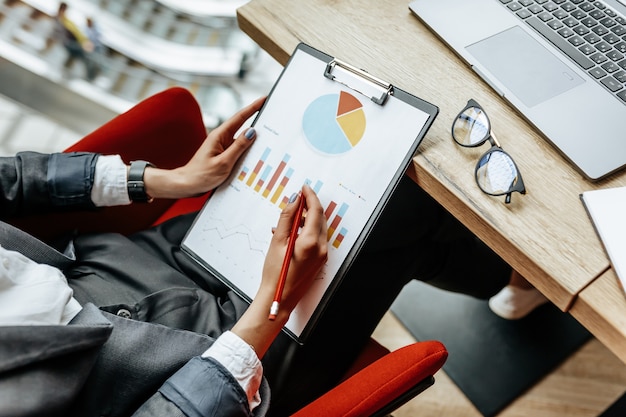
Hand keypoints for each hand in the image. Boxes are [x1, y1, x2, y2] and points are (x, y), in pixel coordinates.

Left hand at [143, 96, 265, 198]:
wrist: (187, 185)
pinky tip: (256, 155)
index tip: (264, 99)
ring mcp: (223, 147)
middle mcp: (221, 138)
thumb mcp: (223, 162)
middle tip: (272, 115)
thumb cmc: (201, 175)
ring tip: (269, 137)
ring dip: (254, 139)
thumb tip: (252, 132)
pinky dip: (248, 150)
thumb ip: (238, 147)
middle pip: (243, 126)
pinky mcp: (224, 155)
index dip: (253, 108)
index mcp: (219, 136)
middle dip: (257, 119)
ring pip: (242, 140)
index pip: (240, 118)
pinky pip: (239, 150)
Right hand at [231, 185, 327, 357]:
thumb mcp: (277, 242)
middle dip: (309, 207)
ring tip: (289, 220)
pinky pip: (316, 240)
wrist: (278, 299)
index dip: (310, 197)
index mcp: (311, 242)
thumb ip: (286, 218)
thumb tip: (294, 200)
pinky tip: (291, 234)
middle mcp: (321, 248)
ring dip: (306, 220)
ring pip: (318, 229)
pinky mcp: (319, 261)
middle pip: (320, 219)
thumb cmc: (275, 274)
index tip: (304, 188)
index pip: (315, 211)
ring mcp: (322, 256)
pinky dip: (306, 232)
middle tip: (297, 200)